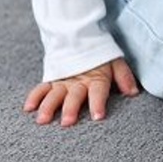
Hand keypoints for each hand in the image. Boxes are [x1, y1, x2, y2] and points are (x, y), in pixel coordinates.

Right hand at [23, 57, 139, 126]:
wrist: (80, 39)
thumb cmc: (101, 56)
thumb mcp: (116, 63)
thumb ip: (124, 78)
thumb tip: (134, 92)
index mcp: (96, 78)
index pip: (98, 91)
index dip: (98, 103)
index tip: (98, 117)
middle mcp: (78, 82)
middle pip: (74, 96)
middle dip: (70, 109)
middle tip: (67, 123)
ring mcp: (63, 81)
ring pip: (54, 94)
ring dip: (48, 106)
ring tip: (43, 120)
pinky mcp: (52, 80)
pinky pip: (41, 88)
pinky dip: (34, 97)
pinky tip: (28, 108)